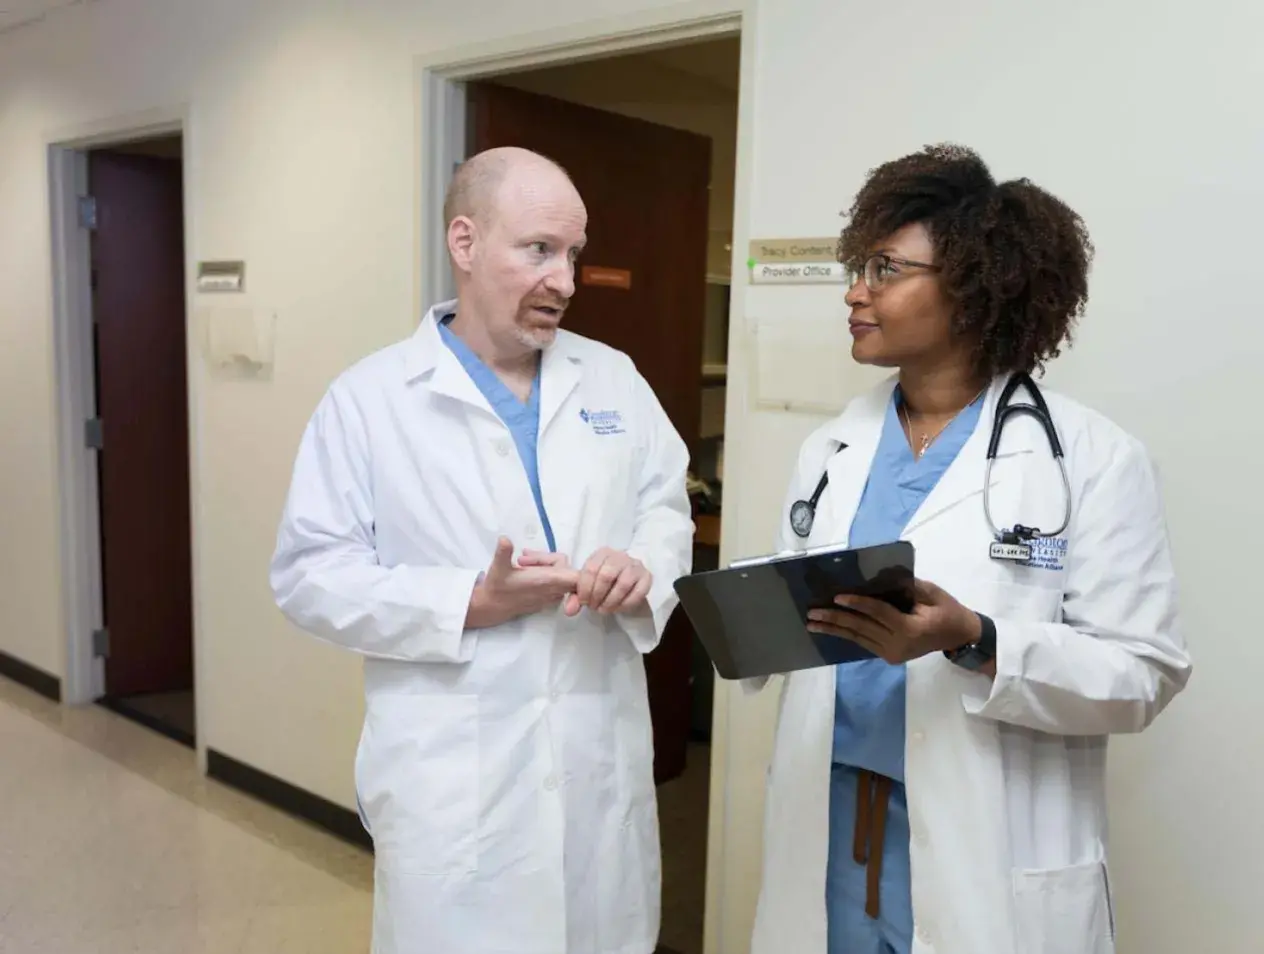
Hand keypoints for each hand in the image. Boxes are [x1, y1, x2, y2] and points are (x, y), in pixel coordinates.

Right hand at [466, 538, 579, 628]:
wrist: (491, 608)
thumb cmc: (497, 588)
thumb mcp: (498, 568)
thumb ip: (503, 552)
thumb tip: (504, 538)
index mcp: (547, 581)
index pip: (576, 576)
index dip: (568, 564)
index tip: (543, 558)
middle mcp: (553, 590)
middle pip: (564, 567)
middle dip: (545, 558)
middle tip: (523, 556)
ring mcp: (551, 595)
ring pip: (559, 573)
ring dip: (543, 564)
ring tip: (521, 561)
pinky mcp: (546, 598)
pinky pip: (554, 581)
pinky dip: (543, 572)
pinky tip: (524, 568)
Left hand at [565, 547, 652, 616]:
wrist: (626, 580)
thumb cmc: (603, 582)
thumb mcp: (587, 585)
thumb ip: (576, 596)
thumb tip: (570, 611)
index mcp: (603, 553)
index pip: (591, 569)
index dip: (584, 589)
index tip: (583, 602)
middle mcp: (620, 556)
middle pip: (606, 576)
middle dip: (597, 595)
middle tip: (593, 607)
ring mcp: (636, 565)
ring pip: (623, 584)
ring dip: (611, 602)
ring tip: (604, 610)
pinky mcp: (647, 577)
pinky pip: (638, 593)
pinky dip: (625, 604)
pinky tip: (617, 609)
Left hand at [805, 578, 980, 664]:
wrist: (960, 637)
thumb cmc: (948, 611)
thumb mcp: (932, 594)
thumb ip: (907, 586)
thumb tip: (880, 576)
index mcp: (911, 629)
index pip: (878, 613)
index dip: (857, 603)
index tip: (837, 597)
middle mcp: (898, 644)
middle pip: (861, 628)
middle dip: (835, 619)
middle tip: (812, 613)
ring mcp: (892, 653)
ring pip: (858, 638)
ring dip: (834, 630)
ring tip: (812, 624)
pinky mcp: (889, 656)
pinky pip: (864, 643)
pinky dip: (847, 634)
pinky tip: (830, 629)